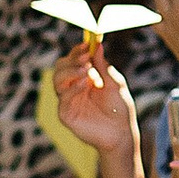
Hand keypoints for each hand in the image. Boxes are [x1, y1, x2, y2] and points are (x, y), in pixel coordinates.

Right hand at [51, 39, 139, 162]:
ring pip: (57, 80)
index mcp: (84, 78)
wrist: (121, 133)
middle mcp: (73, 87)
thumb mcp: (115, 84)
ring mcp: (68, 100)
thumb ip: (104, 67)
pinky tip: (85, 83)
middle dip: (72, 60)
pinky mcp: (66, 114)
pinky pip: (63, 97)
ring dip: (70, 71)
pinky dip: (73, 88)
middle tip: (85, 57)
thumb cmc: (120, 109)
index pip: (73, 60)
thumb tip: (97, 46)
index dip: (78, 51)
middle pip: (61, 67)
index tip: (87, 44)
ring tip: (86, 69)